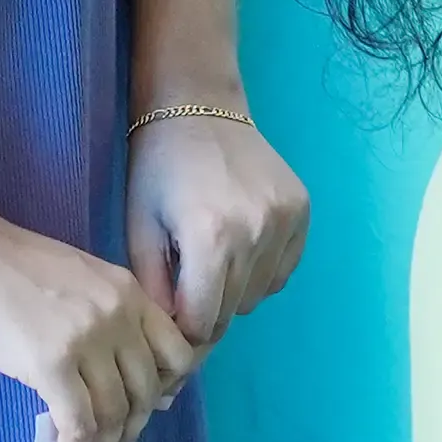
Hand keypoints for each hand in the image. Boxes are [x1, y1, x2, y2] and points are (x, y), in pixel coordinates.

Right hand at [0, 202, 194, 441]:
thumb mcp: (71, 279)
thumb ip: (99, 318)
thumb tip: (106, 373)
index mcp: (126, 290)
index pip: (176, 353)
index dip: (165, 392)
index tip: (143, 414)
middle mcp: (118, 313)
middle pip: (146, 391)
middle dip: (132, 430)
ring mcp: (87, 338)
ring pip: (115, 413)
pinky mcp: (51, 363)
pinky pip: (77, 422)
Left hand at [124, 103, 308, 347]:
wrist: (199, 106)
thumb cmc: (157, 167)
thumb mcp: (140, 229)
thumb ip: (155, 290)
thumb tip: (171, 336)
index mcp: (210, 239)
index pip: (203, 322)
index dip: (181, 327)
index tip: (170, 312)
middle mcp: (255, 233)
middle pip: (232, 311)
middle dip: (206, 310)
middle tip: (186, 284)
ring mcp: (284, 221)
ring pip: (258, 295)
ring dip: (234, 291)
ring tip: (211, 256)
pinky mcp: (301, 211)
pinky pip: (282, 271)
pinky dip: (260, 271)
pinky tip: (239, 242)